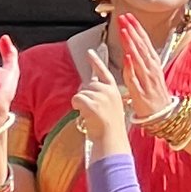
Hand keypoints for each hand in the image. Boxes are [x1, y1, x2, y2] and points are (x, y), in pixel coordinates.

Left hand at [72, 39, 130, 157]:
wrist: (110, 140)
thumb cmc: (108, 128)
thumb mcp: (109, 106)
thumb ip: (100, 94)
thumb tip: (86, 85)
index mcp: (114, 91)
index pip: (103, 72)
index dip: (96, 61)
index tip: (89, 51)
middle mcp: (109, 91)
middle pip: (88, 84)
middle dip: (85, 95)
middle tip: (92, 111)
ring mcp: (101, 96)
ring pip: (81, 92)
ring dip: (81, 104)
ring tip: (91, 116)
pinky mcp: (92, 103)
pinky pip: (76, 99)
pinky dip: (77, 107)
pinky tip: (85, 116)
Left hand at [116, 13, 176, 125]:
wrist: (163, 116)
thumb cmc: (154, 95)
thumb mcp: (151, 74)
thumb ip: (143, 61)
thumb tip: (133, 47)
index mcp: (153, 63)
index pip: (144, 42)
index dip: (136, 28)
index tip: (128, 16)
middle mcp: (151, 69)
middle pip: (141, 46)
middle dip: (132, 31)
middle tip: (124, 17)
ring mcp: (147, 80)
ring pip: (138, 58)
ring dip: (131, 43)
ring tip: (124, 31)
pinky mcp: (141, 91)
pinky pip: (135, 78)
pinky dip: (131, 67)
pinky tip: (127, 56)